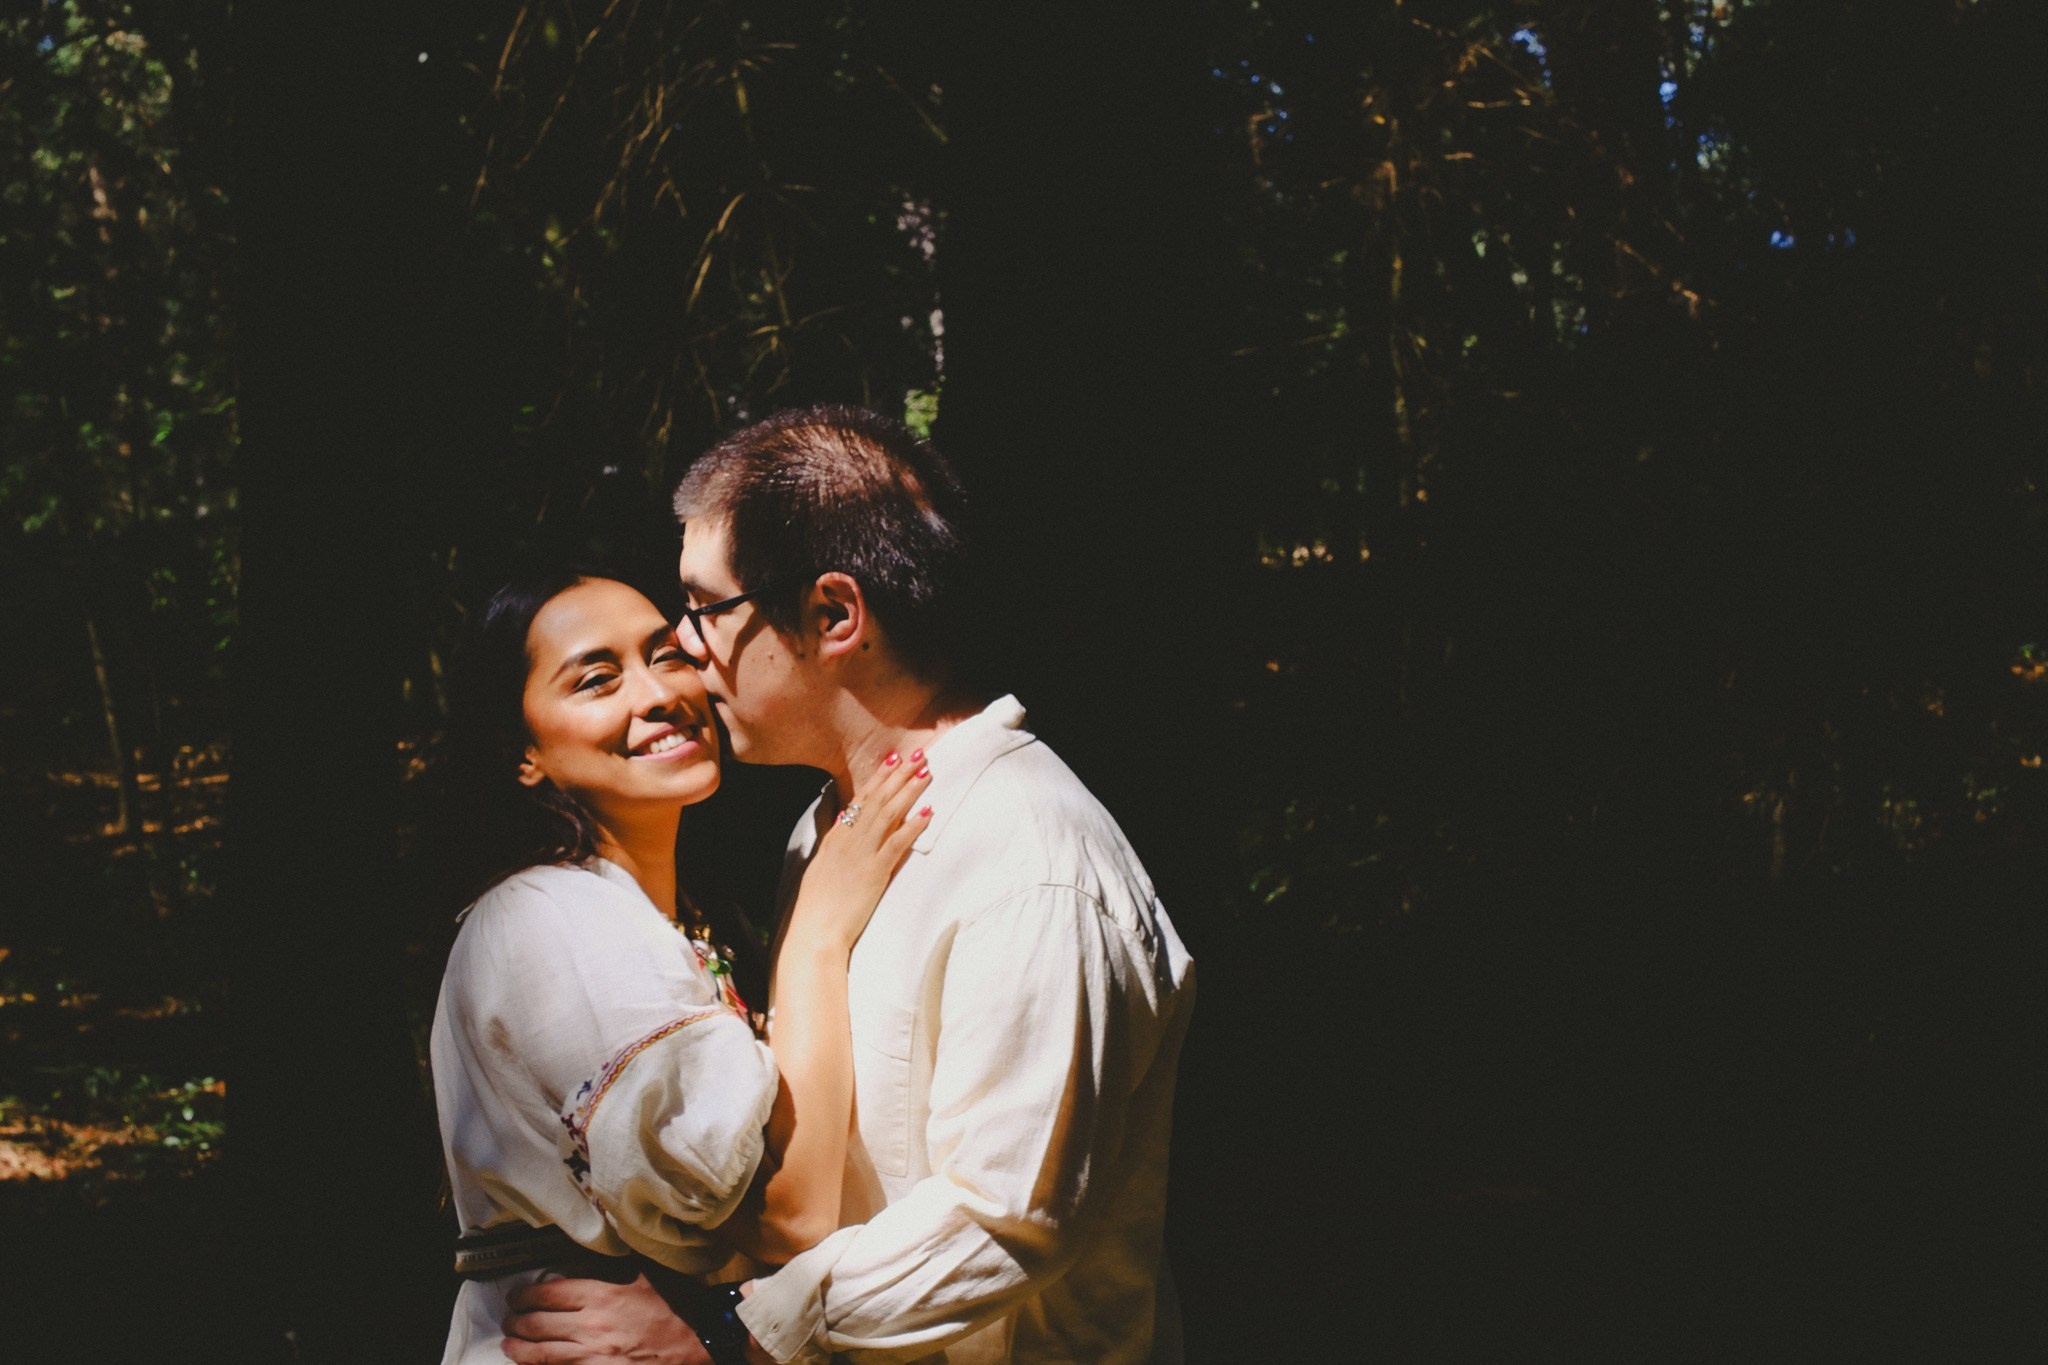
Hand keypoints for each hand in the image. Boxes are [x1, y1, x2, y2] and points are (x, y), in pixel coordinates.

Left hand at [502, 1273, 709, 1364]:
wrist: (697, 1345)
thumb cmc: (674, 1309)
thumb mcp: (644, 1277)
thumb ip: (613, 1267)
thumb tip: (588, 1255)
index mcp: (602, 1294)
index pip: (549, 1292)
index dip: (526, 1294)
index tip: (517, 1295)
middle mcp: (591, 1326)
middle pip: (538, 1324)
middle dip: (517, 1321)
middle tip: (509, 1319)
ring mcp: (593, 1356)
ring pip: (541, 1354)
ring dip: (519, 1348)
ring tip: (509, 1344)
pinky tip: (532, 1364)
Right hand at [786, 750, 931, 952]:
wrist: (813, 931)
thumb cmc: (816, 907)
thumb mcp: (821, 868)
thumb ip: (834, 846)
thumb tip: (842, 826)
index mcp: (835, 838)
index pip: (860, 800)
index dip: (879, 777)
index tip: (893, 759)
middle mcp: (848, 840)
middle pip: (877, 800)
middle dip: (898, 775)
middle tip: (917, 755)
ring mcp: (861, 854)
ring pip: (889, 814)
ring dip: (909, 791)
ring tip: (926, 772)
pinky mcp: (874, 872)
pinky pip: (897, 843)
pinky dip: (914, 826)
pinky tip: (928, 811)